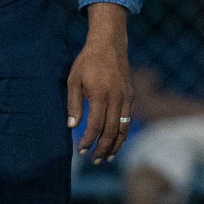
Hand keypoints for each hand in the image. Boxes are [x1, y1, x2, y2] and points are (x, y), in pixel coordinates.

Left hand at [68, 2, 133, 163]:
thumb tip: (73, 126)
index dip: (88, 141)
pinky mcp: (131, 94)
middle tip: (94, 160)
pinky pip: (128, 118)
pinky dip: (123, 132)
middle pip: (111, 131)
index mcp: (100, 95)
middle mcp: (116, 97)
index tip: (80, 150)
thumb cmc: (88, 61)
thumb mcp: (74, 80)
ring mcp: (127, 96)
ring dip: (116, 144)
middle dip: (103, 148)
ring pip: (124, 127)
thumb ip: (73, 104)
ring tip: (108, 157)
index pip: (95, 126)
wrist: (110, 43)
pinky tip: (116, 140)